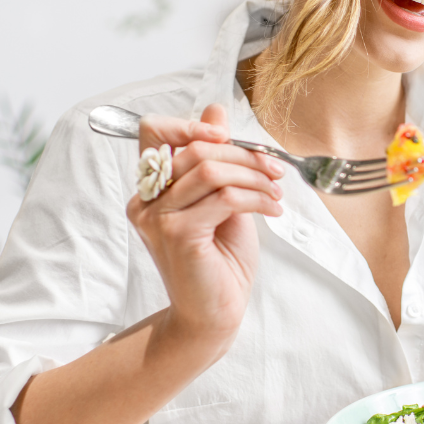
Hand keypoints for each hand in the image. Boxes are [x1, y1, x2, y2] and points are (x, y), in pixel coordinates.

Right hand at [129, 104, 286, 349]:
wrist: (215, 314)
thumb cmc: (220, 261)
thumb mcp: (223, 201)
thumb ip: (218, 160)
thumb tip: (217, 110)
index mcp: (152, 188)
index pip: (153, 131)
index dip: (190, 123)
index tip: (227, 134)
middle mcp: (146, 200)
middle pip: (194, 148)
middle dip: (244, 154)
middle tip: (275, 169)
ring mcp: (157, 218)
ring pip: (210, 170)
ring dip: (254, 176)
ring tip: (277, 191)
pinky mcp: (178, 235)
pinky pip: (223, 198)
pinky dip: (256, 197)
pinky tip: (273, 208)